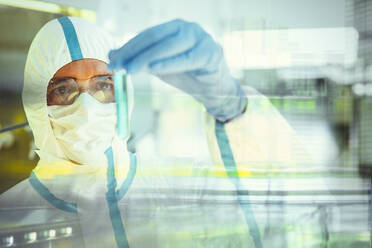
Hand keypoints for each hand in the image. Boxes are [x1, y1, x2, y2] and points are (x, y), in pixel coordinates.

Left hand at [108, 19, 246, 121]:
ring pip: (170, 45)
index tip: (112, 60)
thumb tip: (112, 55)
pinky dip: (170, 63)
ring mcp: (202, 38)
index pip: (147, 35)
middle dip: (134, 52)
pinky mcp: (211, 53)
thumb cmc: (188, 75)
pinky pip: (187, 58)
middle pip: (156, 38)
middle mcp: (188, 28)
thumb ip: (140, 59)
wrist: (215, 90)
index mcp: (175, 28)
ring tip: (131, 69)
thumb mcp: (160, 66)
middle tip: (117, 66)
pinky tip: (154, 68)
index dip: (128, 47)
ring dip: (148, 57)